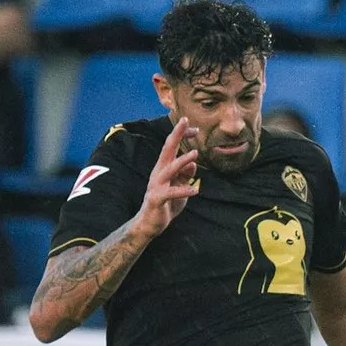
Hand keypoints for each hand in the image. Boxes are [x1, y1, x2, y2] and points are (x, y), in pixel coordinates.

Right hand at [134, 116, 200, 240]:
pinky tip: (195, 190)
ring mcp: (157, 185)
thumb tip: (193, 163)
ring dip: (182, 161)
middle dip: (176, 135)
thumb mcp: (179, 187)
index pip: (172, 148)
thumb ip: (185, 175)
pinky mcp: (157, 199)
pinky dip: (183, 191)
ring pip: (170, 169)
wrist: (150, 223)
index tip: (195, 128)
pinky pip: (171, 193)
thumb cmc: (166, 204)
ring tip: (195, 154)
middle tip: (185, 122)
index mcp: (164, 168)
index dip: (182, 136)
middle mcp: (159, 173)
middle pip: (167, 150)